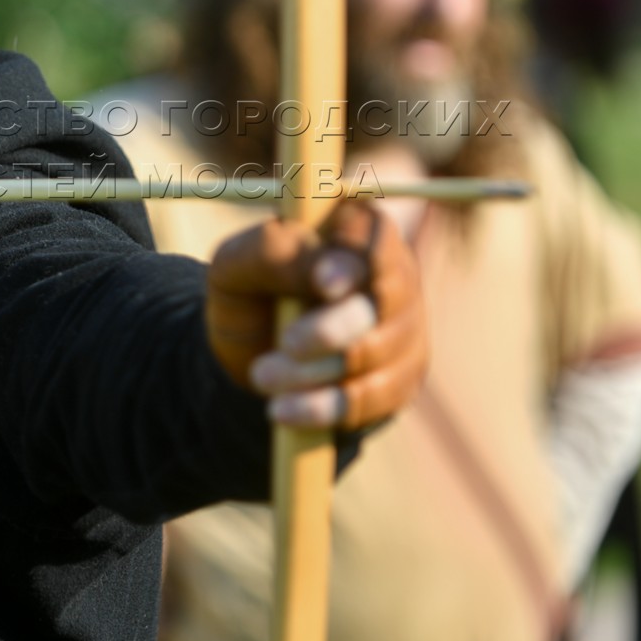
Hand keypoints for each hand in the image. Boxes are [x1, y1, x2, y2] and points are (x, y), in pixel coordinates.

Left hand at [205, 201, 425, 429]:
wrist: (249, 359)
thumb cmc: (248, 294)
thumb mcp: (235, 265)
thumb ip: (271, 251)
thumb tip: (319, 265)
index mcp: (357, 230)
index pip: (376, 238)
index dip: (354, 262)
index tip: (321, 285)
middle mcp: (394, 275)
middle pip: (382, 303)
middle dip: (329, 330)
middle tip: (285, 345)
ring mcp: (405, 329)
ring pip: (374, 354)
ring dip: (313, 372)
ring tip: (263, 376)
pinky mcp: (401, 379)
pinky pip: (375, 399)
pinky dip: (325, 407)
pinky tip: (283, 410)